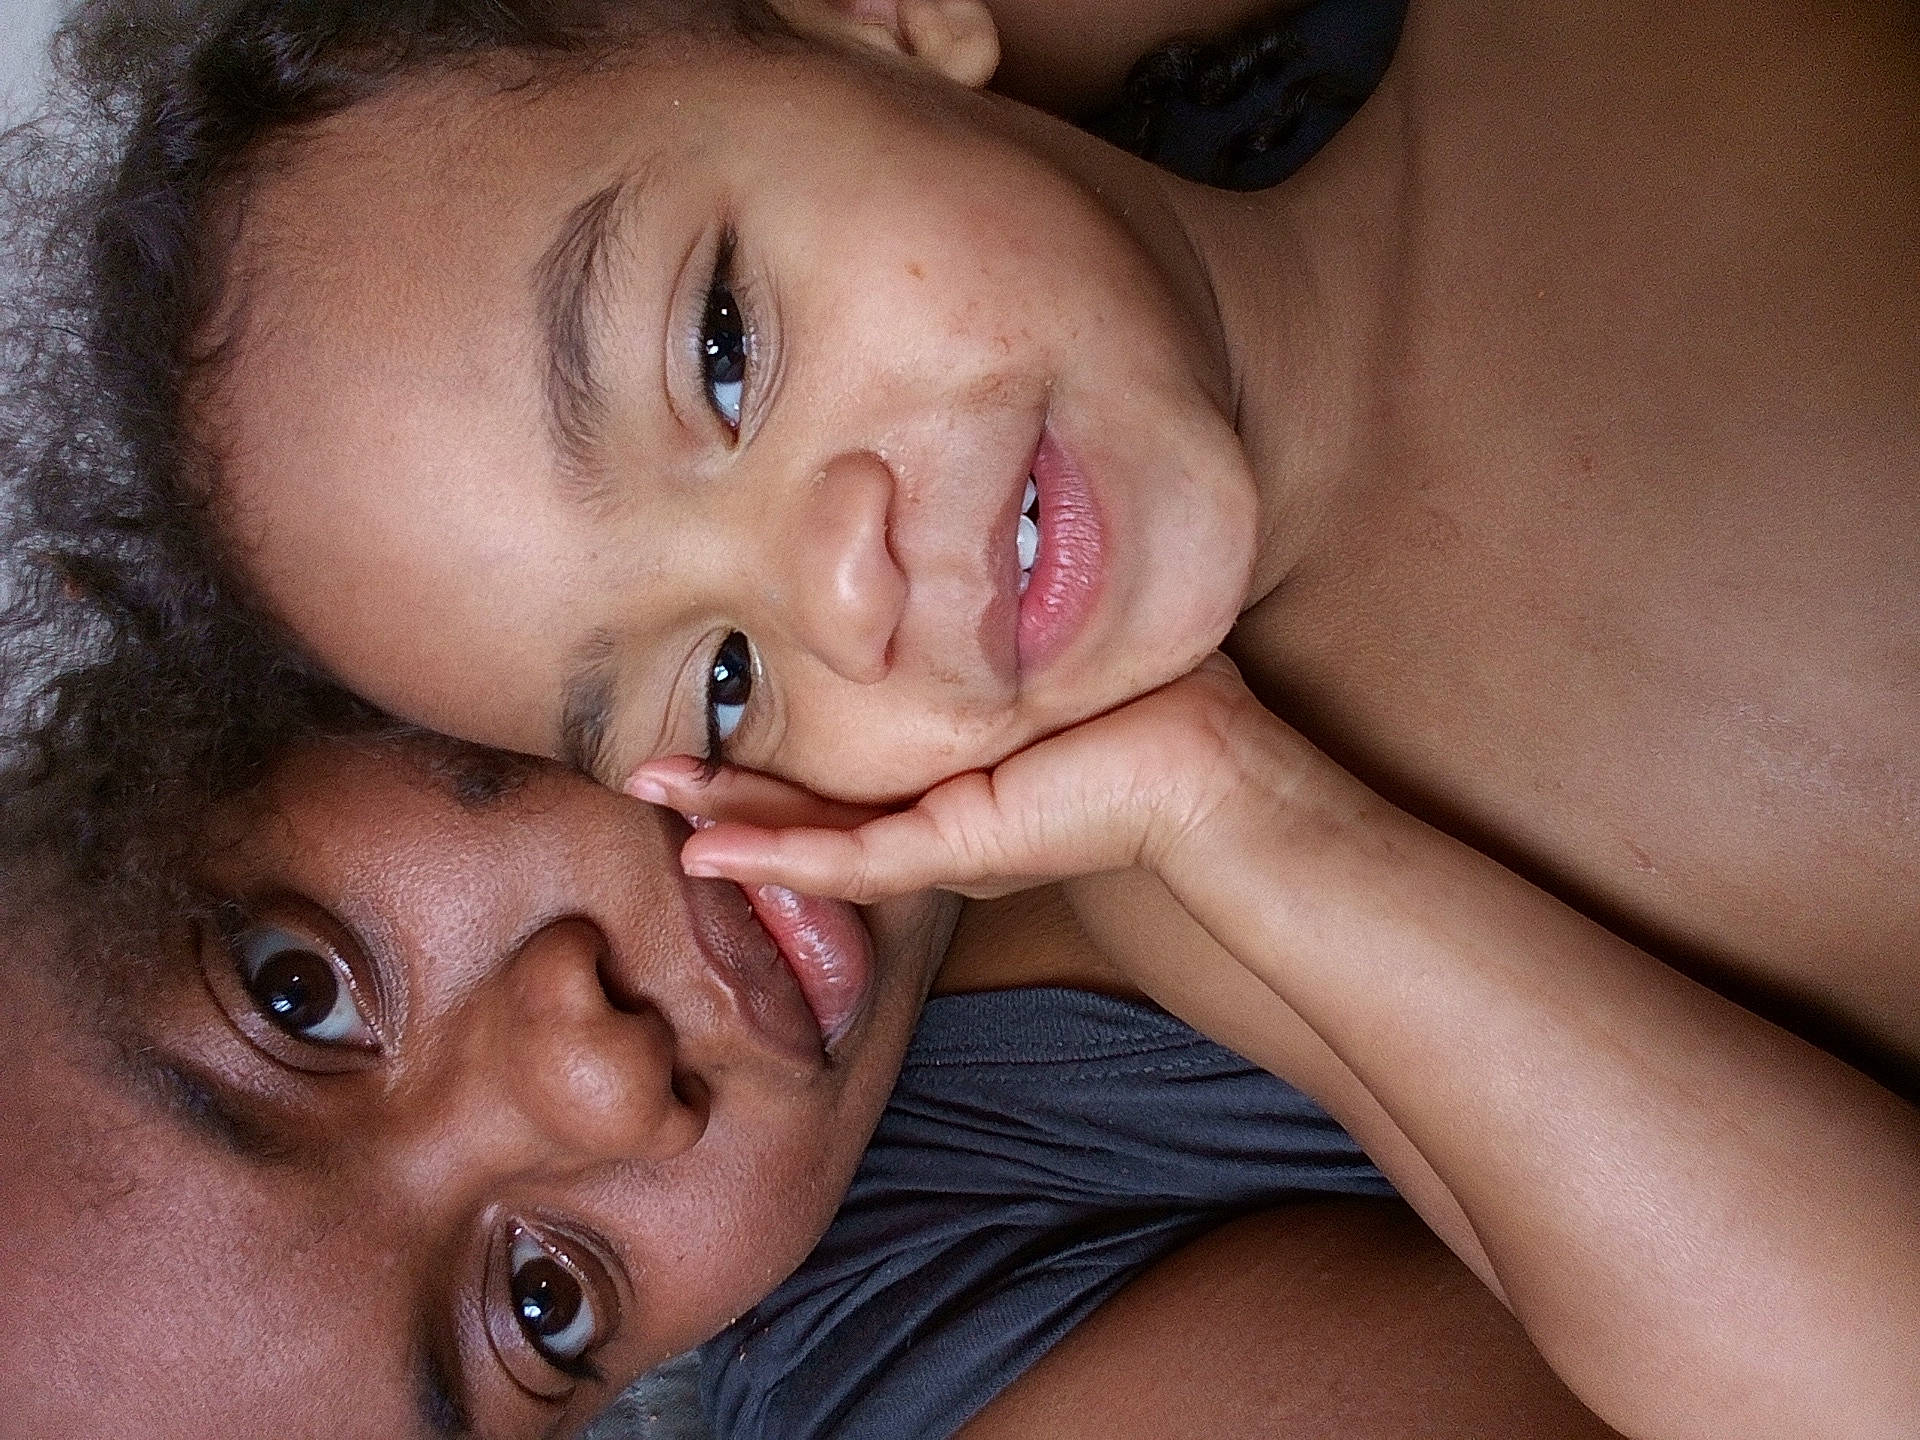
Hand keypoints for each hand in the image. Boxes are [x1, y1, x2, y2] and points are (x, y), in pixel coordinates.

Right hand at [626, 653, 1317, 902]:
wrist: (1209, 757)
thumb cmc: (1137, 701)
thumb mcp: (1037, 652)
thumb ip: (981, 624)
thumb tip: (951, 547)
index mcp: (942, 776)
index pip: (835, 769)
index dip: (765, 754)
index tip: (702, 712)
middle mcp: (929, 816)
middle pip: (804, 808)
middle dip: (720, 789)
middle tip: (639, 768)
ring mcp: (940, 842)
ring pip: (809, 840)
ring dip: (726, 821)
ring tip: (651, 794)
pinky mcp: (961, 851)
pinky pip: (851, 860)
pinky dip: (776, 855)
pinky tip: (709, 847)